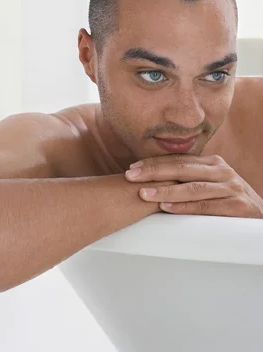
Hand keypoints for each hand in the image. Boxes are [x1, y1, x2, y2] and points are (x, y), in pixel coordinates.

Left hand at [125, 154, 262, 217]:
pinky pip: (206, 206)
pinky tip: (167, 209)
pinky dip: (185, 207)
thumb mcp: (210, 185)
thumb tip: (152, 180)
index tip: (132, 168)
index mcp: (212, 163)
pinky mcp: (238, 206)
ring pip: (192, 188)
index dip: (154, 163)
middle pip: (182, 169)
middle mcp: (222, 171)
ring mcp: (231, 187)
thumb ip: (188, 180)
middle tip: (131, 176)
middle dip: (153, 172)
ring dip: (166, 190)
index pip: (178, 160)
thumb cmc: (228, 202)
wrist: (262, 219)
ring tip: (144, 194)